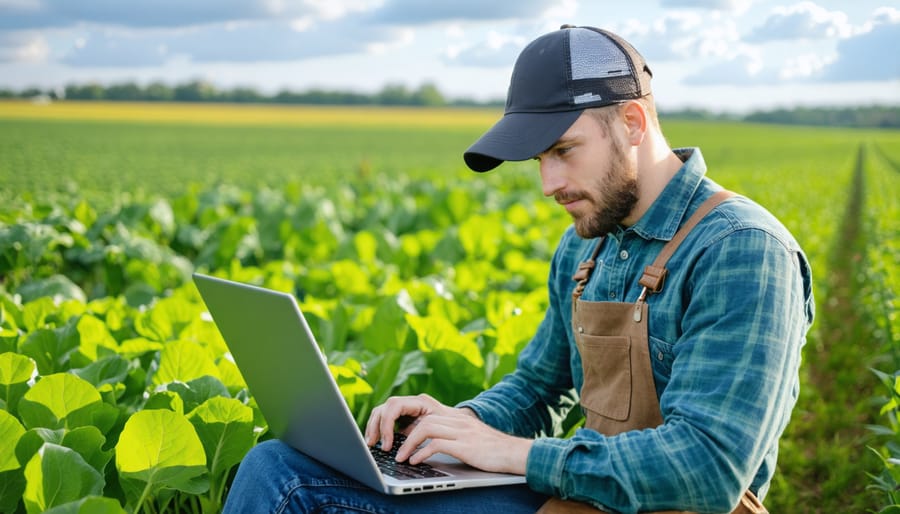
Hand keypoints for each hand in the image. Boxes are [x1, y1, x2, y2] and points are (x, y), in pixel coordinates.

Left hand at [364, 394, 531, 474]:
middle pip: (409, 406)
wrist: (515, 453)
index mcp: (446, 412)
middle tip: (378, 443)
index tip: (377, 434)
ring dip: (405, 443)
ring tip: (398, 457)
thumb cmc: (486, 448)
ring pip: (423, 426)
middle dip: (388, 423)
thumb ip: (437, 432)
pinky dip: (422, 453)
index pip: (410, 402)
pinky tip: (416, 462)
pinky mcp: (467, 444)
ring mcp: (460, 428)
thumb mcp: (459, 435)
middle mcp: (451, 415)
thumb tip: (409, 436)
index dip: (388, 415)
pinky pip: (438, 443)